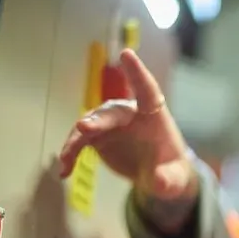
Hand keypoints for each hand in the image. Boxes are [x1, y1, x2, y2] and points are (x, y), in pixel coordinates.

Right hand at [57, 49, 194, 199]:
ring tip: (67, 157)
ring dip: (77, 138)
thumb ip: (167, 180)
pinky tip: (64, 170)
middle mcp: (130, 114)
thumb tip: (160, 183)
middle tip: (83, 128)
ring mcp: (110, 124)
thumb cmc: (170, 171)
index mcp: (154, 116)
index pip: (147, 91)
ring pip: (90, 124)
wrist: (158, 175)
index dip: (137, 73)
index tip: (126, 54)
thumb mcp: (173, 180)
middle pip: (112, 112)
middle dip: (98, 120)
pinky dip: (71, 153)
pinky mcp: (97, 137)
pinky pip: (80, 141)